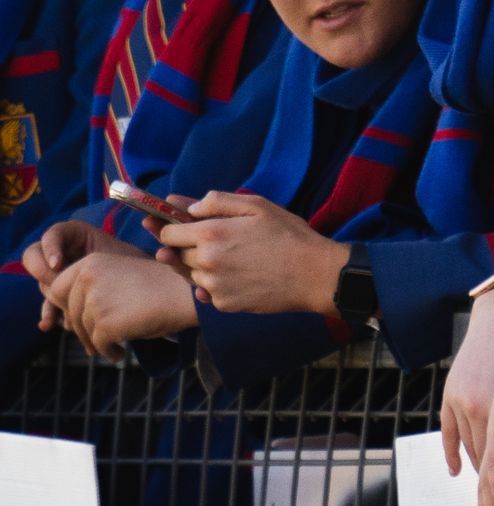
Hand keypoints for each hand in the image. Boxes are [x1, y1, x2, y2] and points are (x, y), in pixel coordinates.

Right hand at [24, 219, 141, 330]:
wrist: (143, 284)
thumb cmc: (133, 262)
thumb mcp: (118, 255)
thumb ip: (93, 259)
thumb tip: (69, 272)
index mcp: (74, 234)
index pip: (52, 235)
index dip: (50, 248)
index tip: (58, 265)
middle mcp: (62, 251)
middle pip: (35, 258)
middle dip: (44, 274)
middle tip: (55, 288)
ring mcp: (58, 273)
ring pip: (43, 282)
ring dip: (48, 298)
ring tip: (52, 313)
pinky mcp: (60, 293)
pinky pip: (48, 303)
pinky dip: (49, 314)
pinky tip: (49, 324)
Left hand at [44, 253, 196, 360]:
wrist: (185, 293)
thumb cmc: (159, 285)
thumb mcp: (118, 276)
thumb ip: (91, 288)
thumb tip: (66, 318)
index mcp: (90, 261)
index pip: (57, 289)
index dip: (68, 308)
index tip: (83, 319)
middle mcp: (87, 278)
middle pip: (69, 312)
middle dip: (81, 329)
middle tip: (97, 340)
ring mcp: (95, 300)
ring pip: (83, 330)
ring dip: (96, 342)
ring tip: (113, 347)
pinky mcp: (106, 323)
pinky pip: (98, 344)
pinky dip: (108, 352)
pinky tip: (120, 354)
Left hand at [153, 192, 348, 314]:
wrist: (314, 274)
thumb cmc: (289, 235)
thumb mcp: (257, 206)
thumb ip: (217, 201)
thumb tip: (187, 205)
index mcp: (210, 233)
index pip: (167, 233)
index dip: (170, 228)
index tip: (179, 227)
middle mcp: (205, 262)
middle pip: (177, 255)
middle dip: (191, 247)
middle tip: (222, 241)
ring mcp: (213, 286)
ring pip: (193, 274)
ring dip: (204, 266)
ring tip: (236, 258)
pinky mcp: (223, 304)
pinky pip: (208, 292)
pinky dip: (217, 284)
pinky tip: (241, 275)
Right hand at [441, 279, 493, 476]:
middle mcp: (475, 408)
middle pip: (481, 457)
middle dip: (491, 481)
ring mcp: (460, 400)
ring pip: (466, 446)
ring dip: (477, 467)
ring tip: (486, 490)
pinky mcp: (452, 391)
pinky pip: (449, 431)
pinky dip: (453, 452)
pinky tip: (457, 471)